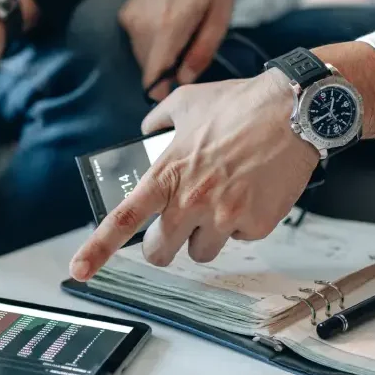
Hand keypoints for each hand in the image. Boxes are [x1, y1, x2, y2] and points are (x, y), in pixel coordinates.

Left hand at [69, 70, 316, 278]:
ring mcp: (225, 217)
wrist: (295, 112)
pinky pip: (240, 238)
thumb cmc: (241, 104)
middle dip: (164, 246)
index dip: (97, 249)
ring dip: (206, 234)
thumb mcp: (187, 103)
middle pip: (160, 252)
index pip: (123, 220)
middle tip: (175, 229)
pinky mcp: (256, 225)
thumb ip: (158, 121)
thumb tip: (146, 131)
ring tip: (223, 199)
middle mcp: (192, 200)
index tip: (79, 270)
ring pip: (201, 252)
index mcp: (168, 174)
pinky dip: (243, 223)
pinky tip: (252, 192)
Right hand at [120, 0, 234, 100]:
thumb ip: (202, 52)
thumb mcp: (220, 19)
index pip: (154, 75)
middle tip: (188, 59)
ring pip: (142, 58)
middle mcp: (143, 24)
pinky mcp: (125, 15)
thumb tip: (183, 81)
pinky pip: (137, 44)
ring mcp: (131, 18)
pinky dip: (152, 45)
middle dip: (167, 73)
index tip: (175, 97)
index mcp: (170, 25)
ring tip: (180, 39)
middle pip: (149, 69)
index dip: (162, 93)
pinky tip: (167, 28)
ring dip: (159, 59)